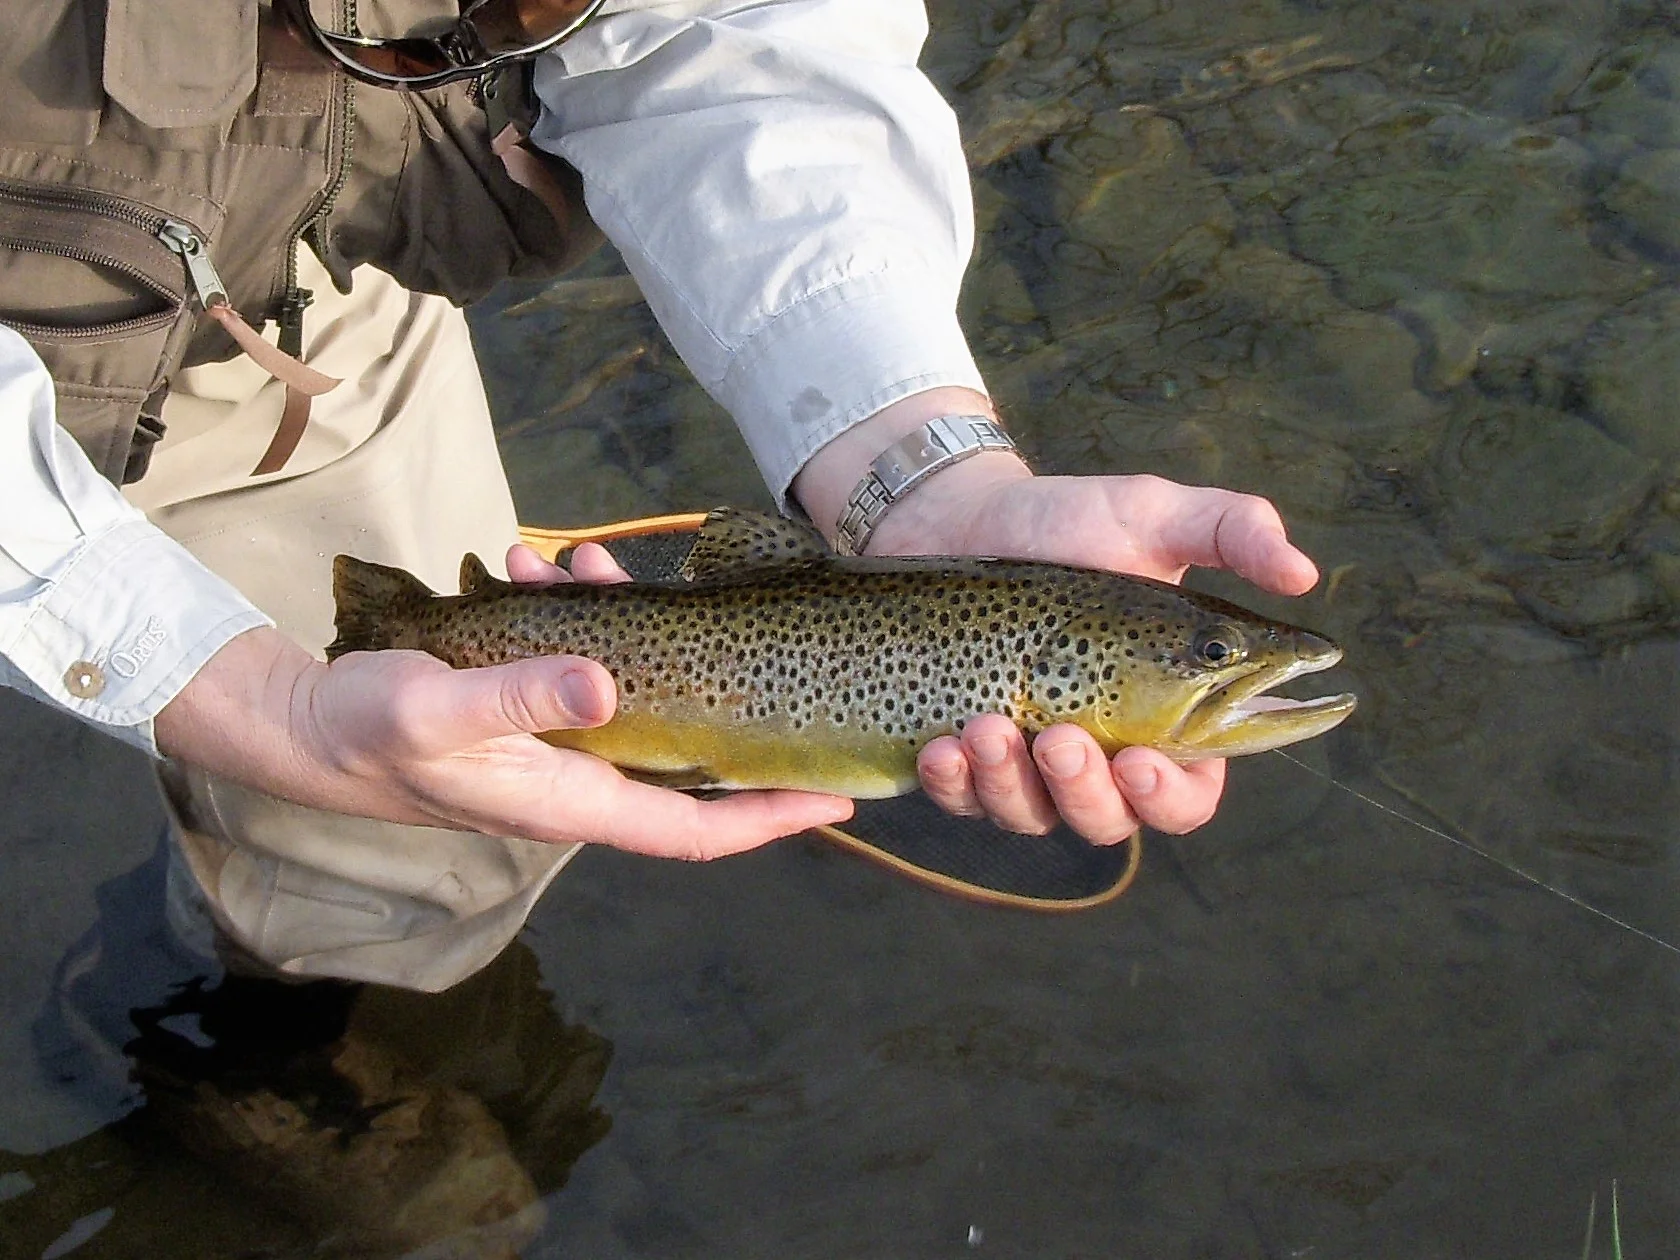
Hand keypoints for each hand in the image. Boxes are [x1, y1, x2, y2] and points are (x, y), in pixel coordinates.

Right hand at [155, 541, 852, 859]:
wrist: (305, 724)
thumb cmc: (367, 731)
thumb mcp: (439, 710)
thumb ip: (521, 697)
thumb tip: (607, 686)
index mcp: (573, 800)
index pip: (696, 825)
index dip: (771, 817)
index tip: (838, 799)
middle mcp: (579, 781)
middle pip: (685, 753)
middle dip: (724, 693)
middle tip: (765, 637)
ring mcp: (557, 748)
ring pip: (634, 689)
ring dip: (627, 623)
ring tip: (585, 560)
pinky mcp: (530, 712)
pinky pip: (581, 664)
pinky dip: (576, 614)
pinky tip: (541, 566)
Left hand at [792, 388, 1320, 845]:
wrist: (962, 516)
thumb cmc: (1071, 522)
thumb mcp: (1154, 515)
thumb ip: (1232, 533)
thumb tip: (1306, 575)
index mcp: (1165, 714)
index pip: (1190, 789)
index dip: (1172, 795)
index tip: (1144, 759)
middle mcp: (1101, 753)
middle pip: (1112, 822)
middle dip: (1087, 794)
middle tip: (1063, 738)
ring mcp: (1028, 763)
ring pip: (1031, 818)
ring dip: (1011, 784)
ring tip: (990, 726)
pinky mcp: (964, 759)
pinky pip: (960, 800)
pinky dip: (951, 782)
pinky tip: (945, 744)